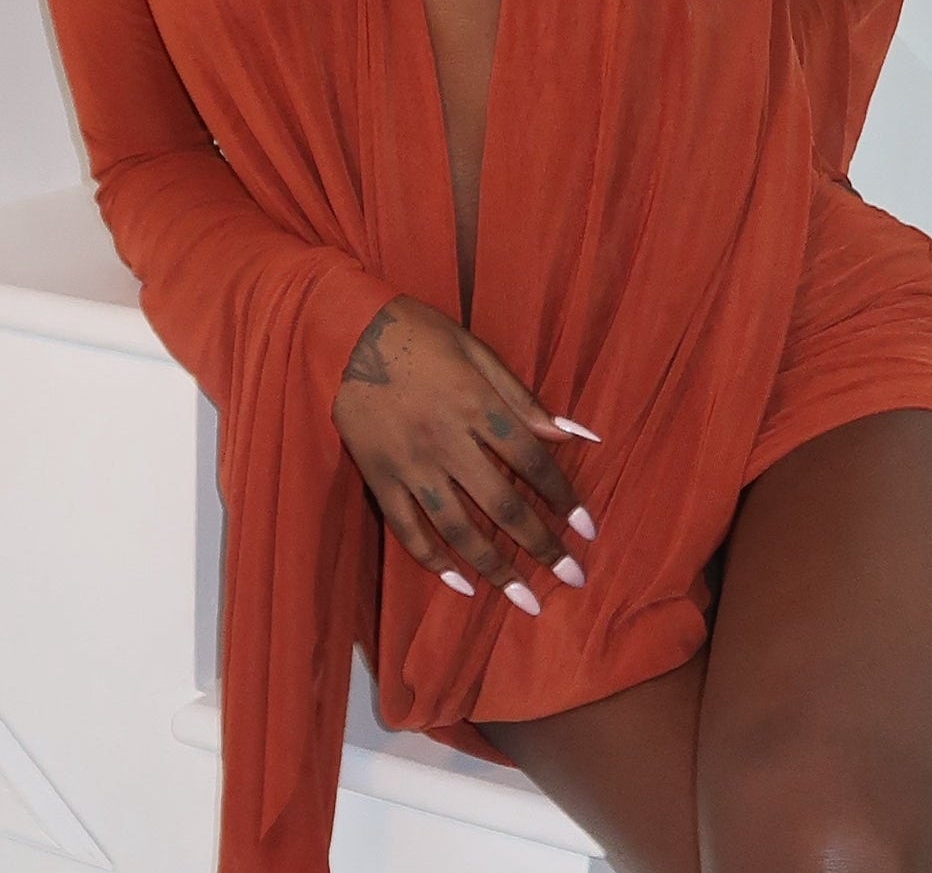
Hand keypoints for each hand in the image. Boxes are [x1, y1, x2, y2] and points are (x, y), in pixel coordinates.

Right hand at [330, 295, 600, 615]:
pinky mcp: (378, 477)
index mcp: (476, 405)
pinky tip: (462, 584)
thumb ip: (523, 398)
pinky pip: (407, 530)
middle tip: (572, 579)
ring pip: (457, 529)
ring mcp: (410, 465)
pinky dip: (434, 561)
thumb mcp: (476, 350)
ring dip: (495, 568)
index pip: (532, 462)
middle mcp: (446, 442)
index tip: (588, 531)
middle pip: (502, 505)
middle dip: (541, 546)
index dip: (563, 499)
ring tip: (525, 598)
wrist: (343, 332)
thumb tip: (575, 434)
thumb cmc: (418, 334)